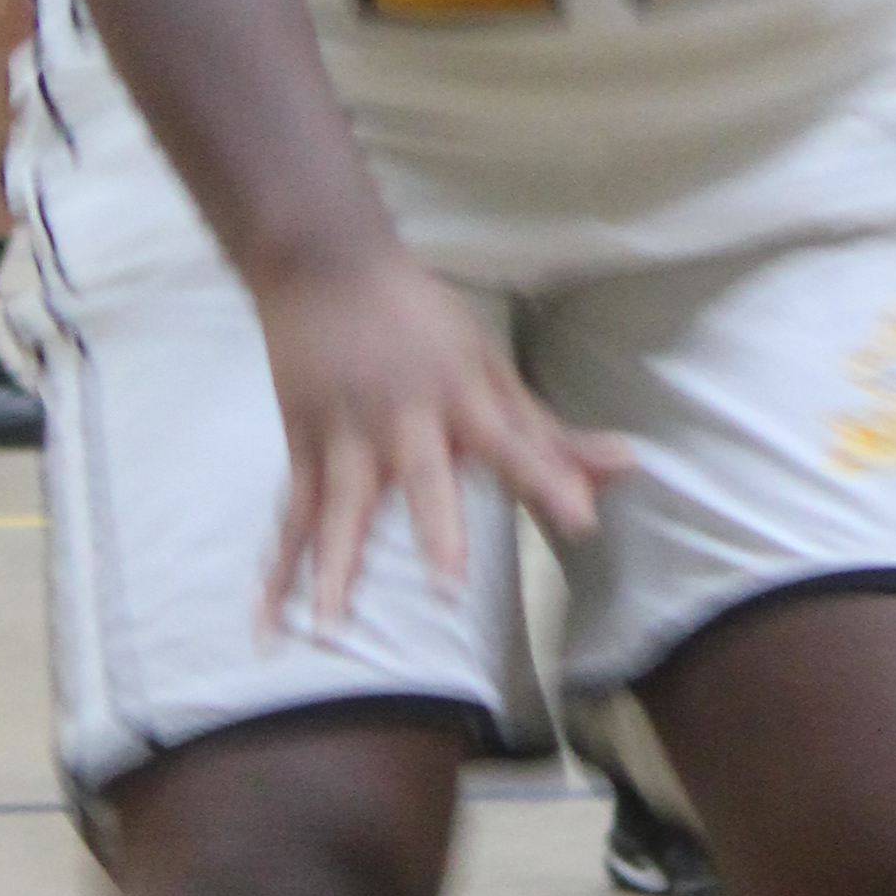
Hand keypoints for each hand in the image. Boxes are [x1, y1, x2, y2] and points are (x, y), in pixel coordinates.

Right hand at [253, 240, 623, 635]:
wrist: (324, 263)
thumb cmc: (422, 320)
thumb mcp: (491, 366)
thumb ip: (550, 434)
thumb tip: (627, 468)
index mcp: (461, 394)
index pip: (513, 442)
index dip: (547, 479)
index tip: (582, 522)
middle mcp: (404, 418)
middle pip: (424, 478)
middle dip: (436, 529)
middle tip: (448, 588)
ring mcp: (346, 436)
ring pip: (340, 511)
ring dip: (334, 571)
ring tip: (330, 631)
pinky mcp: (302, 448)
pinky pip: (290, 521)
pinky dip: (275, 575)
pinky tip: (268, 626)